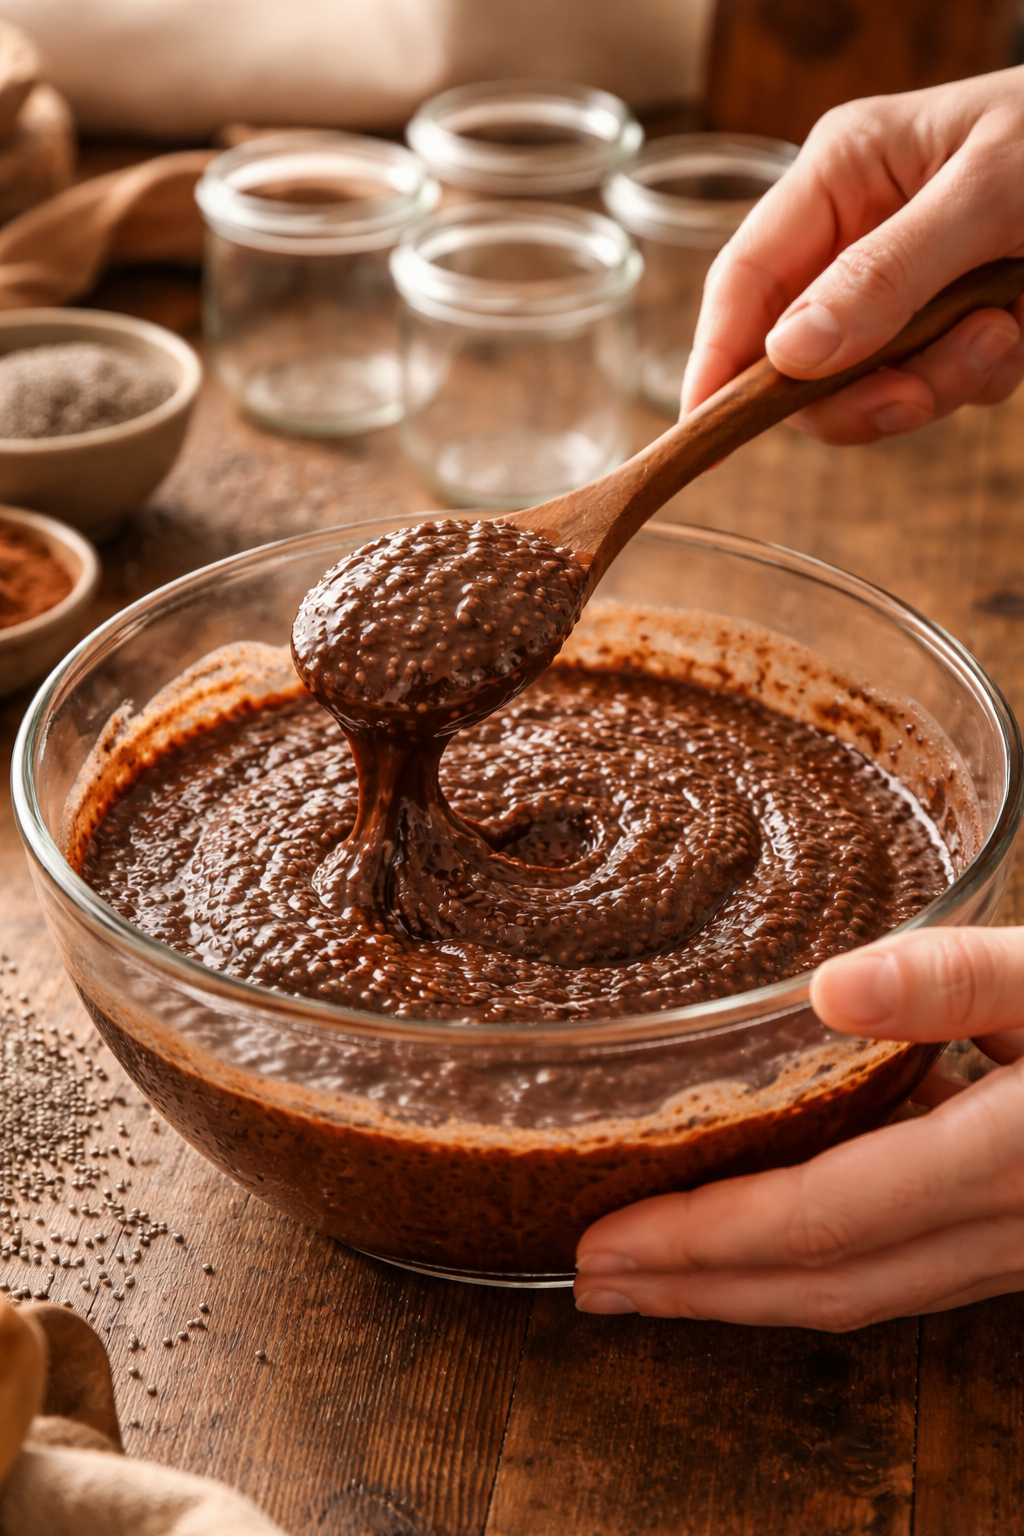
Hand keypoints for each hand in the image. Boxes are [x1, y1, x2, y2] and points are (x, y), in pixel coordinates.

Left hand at [574, 927, 1023, 1328]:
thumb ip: (953, 977)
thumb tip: (830, 988)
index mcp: (1000, 1160)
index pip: (817, 1220)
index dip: (702, 1238)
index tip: (605, 1240)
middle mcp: (1006, 1228)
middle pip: (825, 1284)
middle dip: (699, 1289)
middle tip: (595, 1281)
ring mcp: (1018, 1246)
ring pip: (866, 1295)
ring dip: (753, 1292)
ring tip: (658, 1275)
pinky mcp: (1022, 1234)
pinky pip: (905, 1274)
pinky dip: (819, 1266)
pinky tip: (768, 1233)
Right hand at [681, 68, 1023, 443]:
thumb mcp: (986, 194)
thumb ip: (886, 274)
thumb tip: (791, 354)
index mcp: (842, 174)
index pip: (744, 281)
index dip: (716, 361)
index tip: (702, 432)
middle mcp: (857, 236)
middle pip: (797, 357)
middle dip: (858, 389)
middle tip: (914, 396)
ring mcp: (901, 286)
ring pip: (867, 386)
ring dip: (935, 382)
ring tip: (1001, 332)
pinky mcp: (948, 322)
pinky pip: (931, 386)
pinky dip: (978, 375)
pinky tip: (1019, 328)